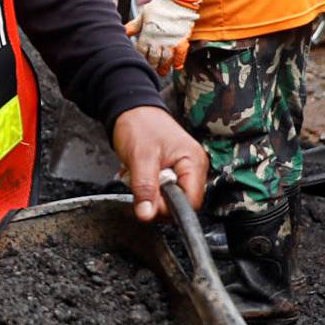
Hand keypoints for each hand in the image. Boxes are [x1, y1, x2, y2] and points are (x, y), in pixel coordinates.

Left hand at [110, 104, 206, 222]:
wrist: (130, 109)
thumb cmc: (139, 126)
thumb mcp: (139, 158)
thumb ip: (144, 188)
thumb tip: (147, 215)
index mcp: (194, 162)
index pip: (192, 202)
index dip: (170, 209)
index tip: (149, 204)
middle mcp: (194, 168)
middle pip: (181, 203)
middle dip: (158, 201)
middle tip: (139, 187)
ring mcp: (184, 170)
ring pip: (169, 199)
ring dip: (150, 194)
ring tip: (138, 176)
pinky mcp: (172, 172)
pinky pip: (161, 190)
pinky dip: (147, 188)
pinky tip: (139, 176)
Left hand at [126, 0, 197, 76]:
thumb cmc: (160, 6)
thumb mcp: (143, 15)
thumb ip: (133, 26)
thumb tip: (122, 32)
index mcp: (147, 35)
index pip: (141, 52)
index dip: (141, 58)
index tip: (140, 63)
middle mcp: (158, 40)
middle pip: (153, 58)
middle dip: (152, 65)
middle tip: (151, 71)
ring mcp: (171, 41)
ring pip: (166, 59)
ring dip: (163, 67)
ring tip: (162, 72)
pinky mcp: (183, 40)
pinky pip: (181, 54)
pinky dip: (179, 61)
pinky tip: (177, 67)